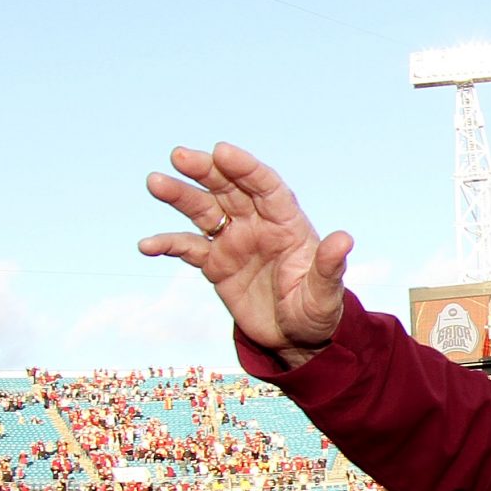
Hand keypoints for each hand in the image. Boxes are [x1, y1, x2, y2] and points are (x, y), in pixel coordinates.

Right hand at [140, 143, 351, 367]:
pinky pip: (188, 247)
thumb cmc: (317, 312)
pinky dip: (168, 244)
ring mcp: (234, 241)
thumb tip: (344, 239)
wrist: (296, 338)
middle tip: (179, 156)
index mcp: (288, 224)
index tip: (222, 151)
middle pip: (230, 188)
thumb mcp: (325, 294)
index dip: (245, 168)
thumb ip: (329, 267)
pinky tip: (147, 246)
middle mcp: (258, 225)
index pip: (266, 186)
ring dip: (180, 195)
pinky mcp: (215, 263)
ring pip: (204, 210)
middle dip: (206, 170)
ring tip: (155, 182)